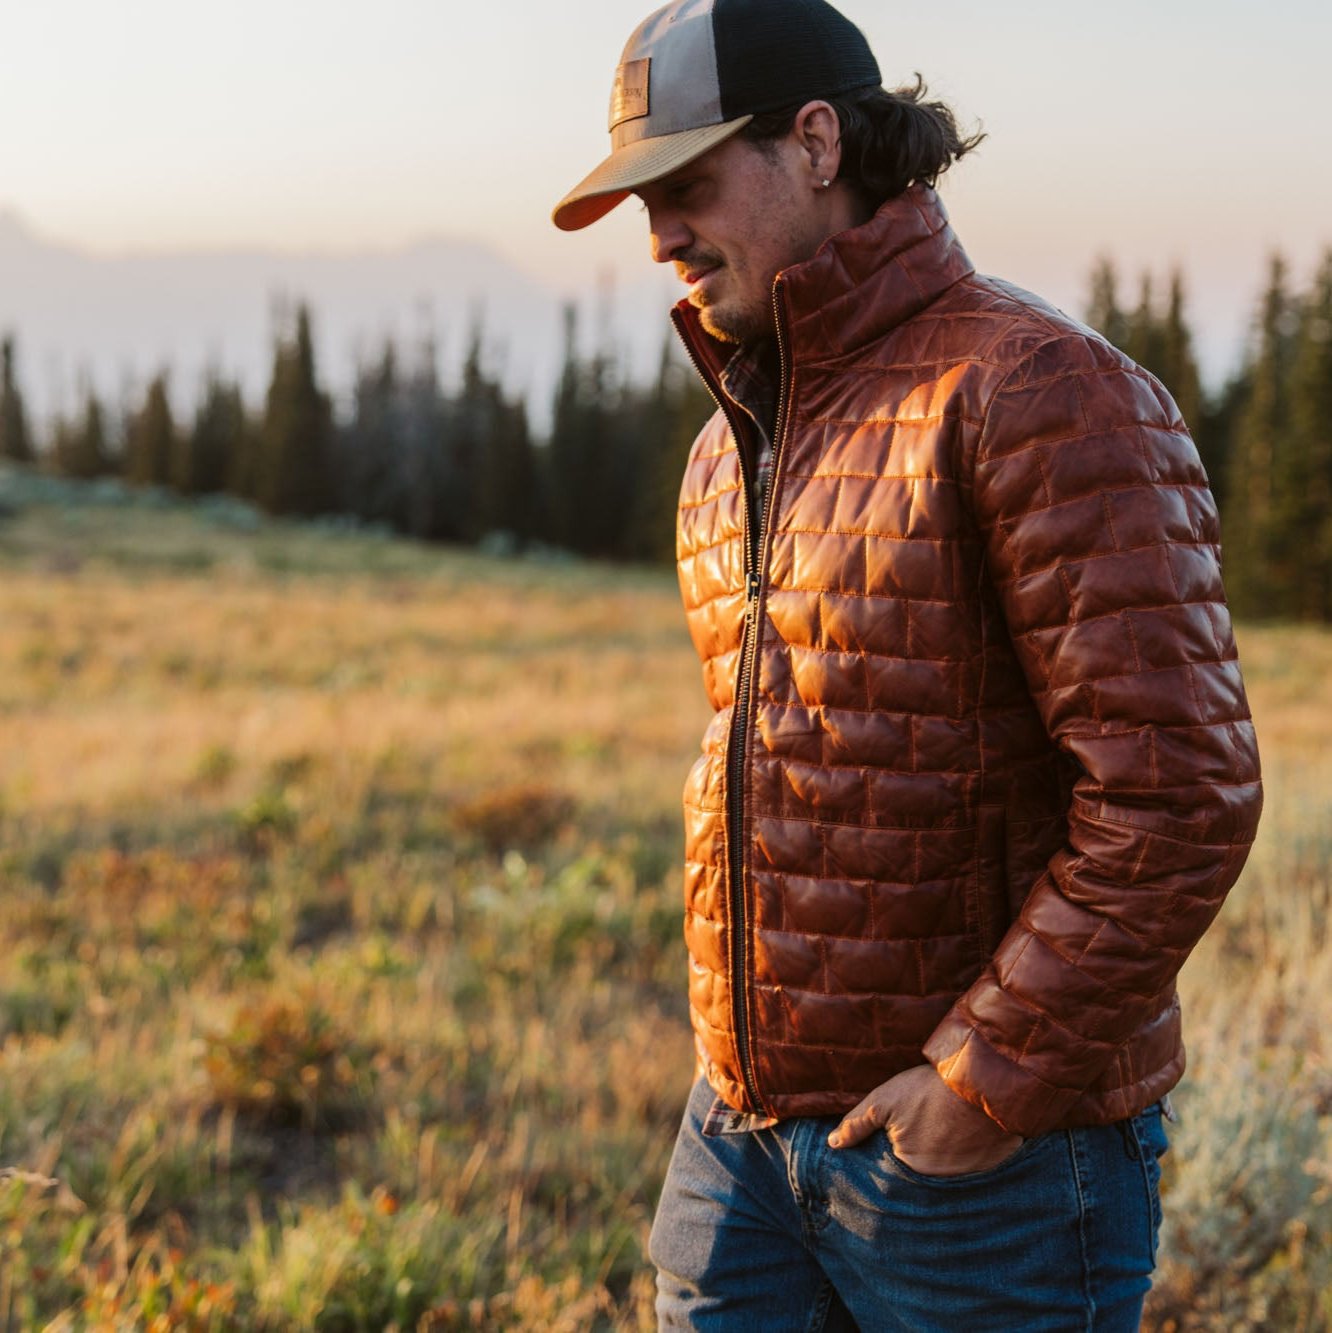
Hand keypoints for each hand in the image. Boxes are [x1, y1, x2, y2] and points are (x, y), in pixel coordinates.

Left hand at [827, 1064, 1023, 1176]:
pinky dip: (970, 1157)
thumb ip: (856, 1123)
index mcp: (911, 1170)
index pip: (895, 1171)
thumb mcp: (885, 1100)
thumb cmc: (930, 1090)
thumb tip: (832, 1144)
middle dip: (920, 1157)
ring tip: (943, 1132)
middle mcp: (940, 1183)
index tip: (900, 1135)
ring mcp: (969, 1178)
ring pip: (949, 1171)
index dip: (893, 1153)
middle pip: (923, 1173)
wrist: (984, 1080)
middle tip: (924, 1131)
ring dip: (945, 1158)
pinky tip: (966, 1136)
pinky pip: (976, 1169)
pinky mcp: (993, 1167)